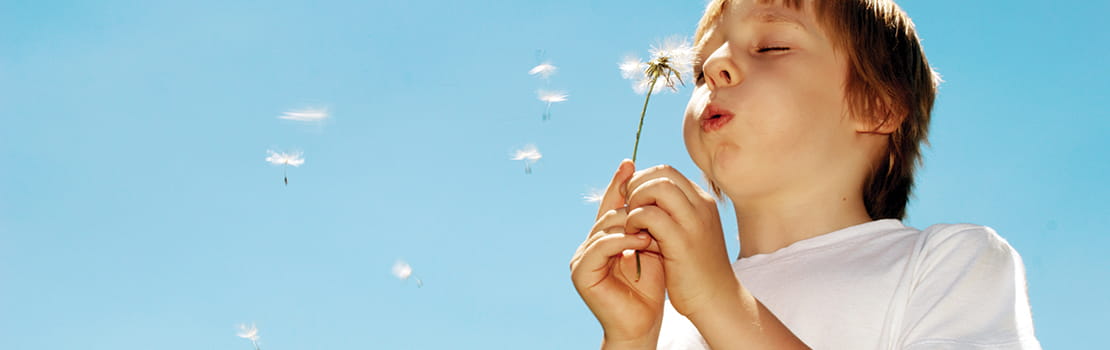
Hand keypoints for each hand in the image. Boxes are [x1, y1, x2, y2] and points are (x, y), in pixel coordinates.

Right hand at [570, 160, 664, 346]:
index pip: (610, 205)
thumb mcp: (653, 246)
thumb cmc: (652, 287)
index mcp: (605, 238)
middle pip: (607, 214)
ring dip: (629, 227)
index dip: (618, 184)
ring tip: (652, 231)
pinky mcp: (580, 272)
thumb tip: (655, 186)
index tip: (630, 163)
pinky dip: (620, 243)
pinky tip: (640, 242)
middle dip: (630, 209)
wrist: (643, 322)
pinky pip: (600, 247)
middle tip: (651, 205)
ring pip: (604, 228)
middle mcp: (589, 245)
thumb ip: (647, 221)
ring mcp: (582, 258)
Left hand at [623, 164, 732, 318]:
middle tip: (626, 207)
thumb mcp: (686, 233)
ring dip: (636, 199)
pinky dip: (636, 220)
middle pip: (663, 173)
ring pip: (659, 186)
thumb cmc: (696, 269)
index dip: (643, 180)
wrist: (716, 300)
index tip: (630, 199)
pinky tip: (633, 235)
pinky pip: (651, 215)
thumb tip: (641, 198)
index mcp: (702, 202)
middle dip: (637, 185)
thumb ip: (670, 214)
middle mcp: (702, 206)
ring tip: (630, 220)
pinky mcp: (682, 242)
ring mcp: (694, 222)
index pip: (668, 172)